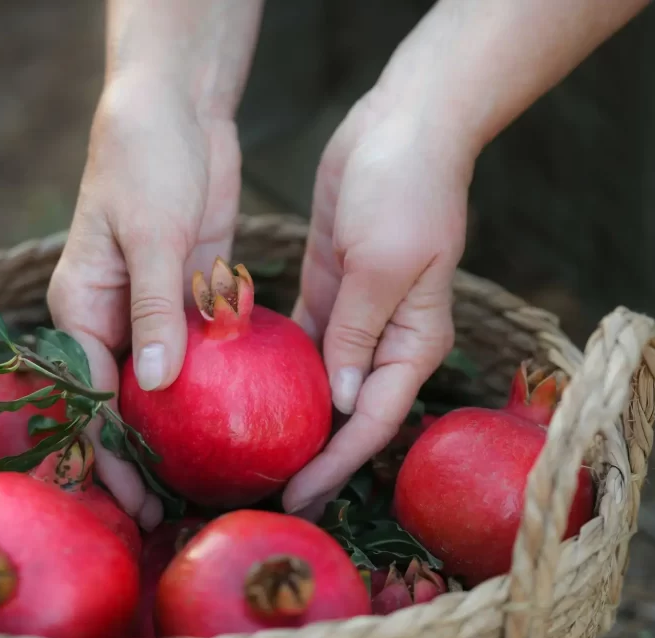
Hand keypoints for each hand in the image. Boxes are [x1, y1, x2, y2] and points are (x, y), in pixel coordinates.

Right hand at [47, 72, 242, 528]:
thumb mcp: (152, 233)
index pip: (91, 395)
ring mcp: (154, 310)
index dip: (112, 452)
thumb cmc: (147, 161)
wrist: (177, 109)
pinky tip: (236, 420)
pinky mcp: (191, 296)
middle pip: (124, 402)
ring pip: (164, 385)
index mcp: (81, 305)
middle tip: (172, 509)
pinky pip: (200, 352)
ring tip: (206, 481)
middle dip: (143, 455)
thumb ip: (156, 309)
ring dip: (180, 430)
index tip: (138, 499)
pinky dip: (213, 385)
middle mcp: (113, 316)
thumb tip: (157, 384)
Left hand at [281, 88, 474, 515]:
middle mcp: (388, 338)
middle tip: (266, 492)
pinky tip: (240, 389)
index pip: (376, 420)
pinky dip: (276, 365)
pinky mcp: (329, 288)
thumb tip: (344, 401)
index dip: (337, 463)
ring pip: (321, 382)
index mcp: (414, 341)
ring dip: (290, 415)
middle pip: (349, 412)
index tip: (296, 495)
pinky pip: (300, 341)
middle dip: (313, 453)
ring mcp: (357, 314)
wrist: (405, 125)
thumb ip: (359, 332)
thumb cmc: (405, 190)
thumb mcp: (381, 263)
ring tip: (249, 454)